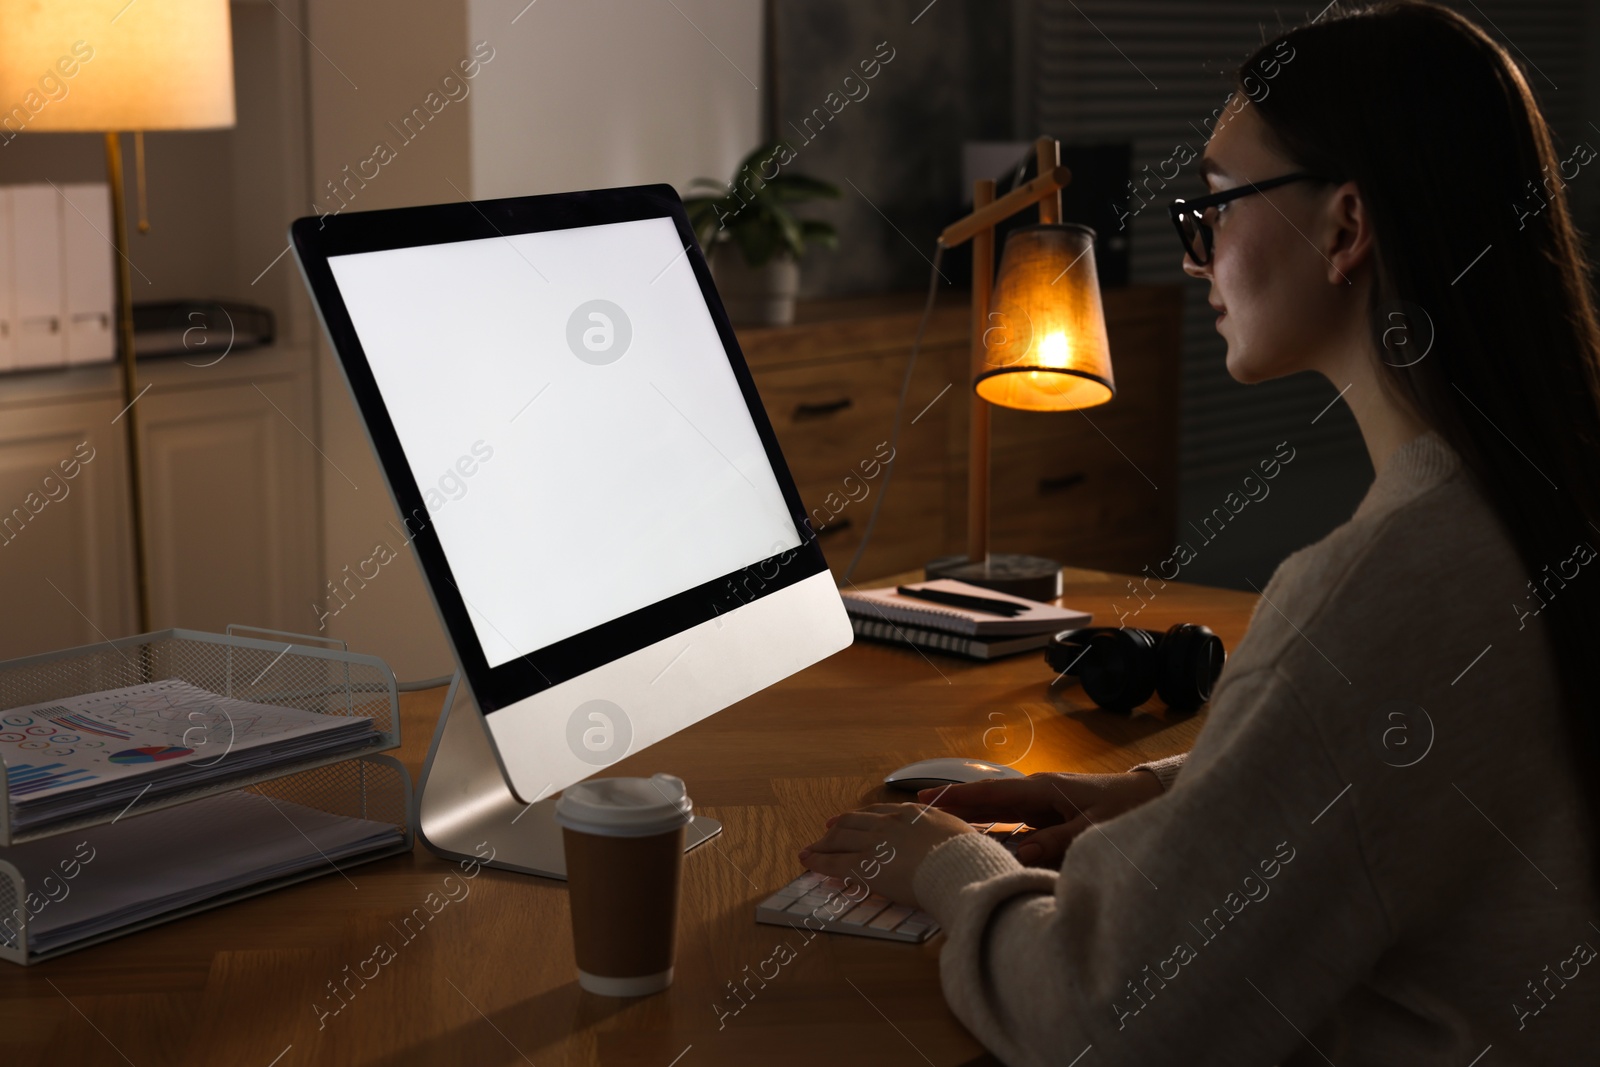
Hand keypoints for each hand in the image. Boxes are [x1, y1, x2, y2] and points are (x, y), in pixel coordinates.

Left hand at [799, 802, 974, 908]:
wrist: (957, 865)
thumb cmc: (967, 856)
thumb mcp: (962, 835)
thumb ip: (951, 835)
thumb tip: (960, 843)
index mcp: (913, 814)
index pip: (881, 813)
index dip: (864, 817)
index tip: (856, 819)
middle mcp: (889, 823)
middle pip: (854, 822)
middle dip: (837, 827)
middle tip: (826, 831)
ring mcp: (875, 842)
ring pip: (839, 838)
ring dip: (823, 844)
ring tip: (810, 850)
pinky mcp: (864, 864)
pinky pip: (834, 862)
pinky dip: (818, 861)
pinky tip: (808, 863)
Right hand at [917, 771, 1163, 866]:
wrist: (1149, 799)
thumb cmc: (1125, 810)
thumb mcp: (1094, 829)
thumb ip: (1058, 841)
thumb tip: (1020, 852)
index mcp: (1043, 789)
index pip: (991, 793)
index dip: (957, 798)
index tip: (924, 799)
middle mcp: (1036, 792)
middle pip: (985, 799)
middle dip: (951, 804)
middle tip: (913, 810)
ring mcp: (1041, 802)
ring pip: (995, 809)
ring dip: (966, 814)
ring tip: (932, 821)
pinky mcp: (1048, 813)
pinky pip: (1010, 819)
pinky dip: (988, 824)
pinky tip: (973, 833)